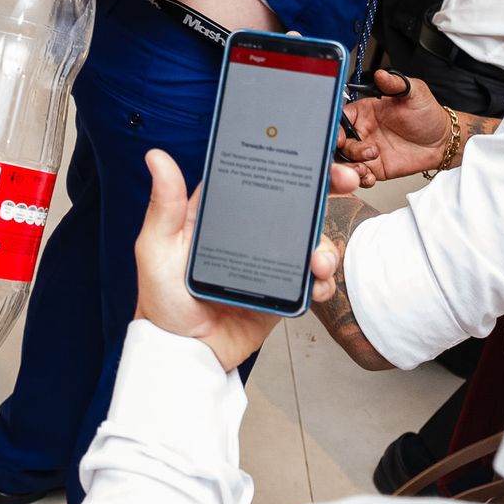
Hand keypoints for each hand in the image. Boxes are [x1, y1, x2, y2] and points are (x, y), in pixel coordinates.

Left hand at [133, 150, 338, 370]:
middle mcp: (249, 232)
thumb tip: (156, 156)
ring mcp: (270, 261)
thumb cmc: (161, 299)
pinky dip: (324, 280)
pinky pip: (312, 280)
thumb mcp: (156, 247)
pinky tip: (319, 284)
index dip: (285, 159)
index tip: (310, 149)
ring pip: (310, 241)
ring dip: (326, 245)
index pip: (257, 175)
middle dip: (325, 188)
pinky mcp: (283, 290)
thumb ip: (164, 205)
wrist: (184, 354)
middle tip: (347, 180)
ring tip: (320, 261)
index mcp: (220, 213)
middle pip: (293, 202)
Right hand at [332, 70, 452, 182]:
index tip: (341, 134)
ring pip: (346, 161)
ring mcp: (367, 151)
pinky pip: (360, 176)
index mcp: (365, 111)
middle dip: (344, 149)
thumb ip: (395, 83)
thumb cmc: (427, 114)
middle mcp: (363, 131)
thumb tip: (380, 74)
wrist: (443, 141)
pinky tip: (369, 176)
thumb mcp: (414, 92)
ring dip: (350, 166)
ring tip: (365, 166)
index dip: (337, 126)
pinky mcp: (376, 168)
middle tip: (361, 151)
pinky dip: (360, 179)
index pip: (341, 117)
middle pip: (340, 141)